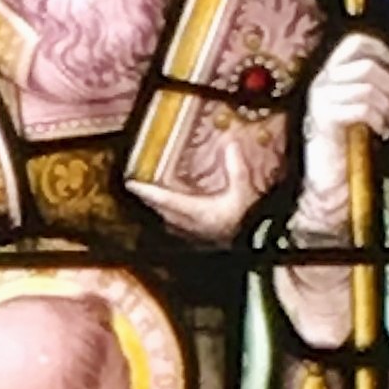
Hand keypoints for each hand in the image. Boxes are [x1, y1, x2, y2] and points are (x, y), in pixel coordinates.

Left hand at [139, 113, 287, 243]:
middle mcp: (188, 225)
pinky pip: (178, 228)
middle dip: (148, 199)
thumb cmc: (248, 220)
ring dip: (159, 209)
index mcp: (195, 212)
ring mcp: (193, 235)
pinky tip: (175, 216)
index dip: (145, 191)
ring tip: (153, 200)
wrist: (257, 244)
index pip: (163, 199)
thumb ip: (236, 167)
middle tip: (138, 189)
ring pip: (167, 221)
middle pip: (160, 210)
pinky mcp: (200, 241)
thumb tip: (231, 144)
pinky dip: (171, 219)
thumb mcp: (243, 190)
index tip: (130, 184)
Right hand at [294, 29, 388, 244]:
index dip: (385, 52)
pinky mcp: (323, 118)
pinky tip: (379, 133)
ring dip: (387, 106)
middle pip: (368, 64)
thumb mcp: (378, 109)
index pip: (358, 41)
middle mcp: (323, 80)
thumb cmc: (358, 146)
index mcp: (334, 72)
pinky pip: (360, 106)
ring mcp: (320, 98)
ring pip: (367, 84)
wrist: (334, 184)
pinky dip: (378, 120)